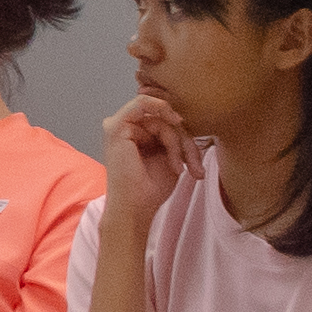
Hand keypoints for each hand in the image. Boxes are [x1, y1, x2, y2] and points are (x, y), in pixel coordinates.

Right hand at [101, 93, 187, 222]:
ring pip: (159, 118)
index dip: (184, 138)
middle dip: (184, 141)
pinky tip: (173, 122)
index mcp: (137, 136)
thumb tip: (182, 120)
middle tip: (194, 166)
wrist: (137, 207)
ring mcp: (118, 126)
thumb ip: (174, 136)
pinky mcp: (116, 126)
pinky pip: (142, 104)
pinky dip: (160, 110)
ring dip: (175, 140)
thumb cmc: (151, 188)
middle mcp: (126, 129)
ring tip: (177, 166)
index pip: (165, 124)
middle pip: (164, 120)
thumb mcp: (171, 156)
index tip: (195, 161)